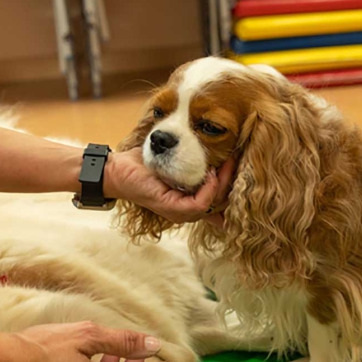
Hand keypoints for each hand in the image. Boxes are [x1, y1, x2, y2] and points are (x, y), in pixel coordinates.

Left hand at [106, 150, 235, 223]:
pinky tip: (209, 174)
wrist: (119, 169)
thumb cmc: (146, 164)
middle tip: (236, 159)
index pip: (221, 203)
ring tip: (225, 164)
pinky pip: (199, 205)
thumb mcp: (174, 161)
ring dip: (222, 184)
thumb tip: (214, 149)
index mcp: (189, 201)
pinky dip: (208, 190)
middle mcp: (187, 210)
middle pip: (221, 202)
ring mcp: (180, 212)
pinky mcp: (172, 209)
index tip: (241, 165)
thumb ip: (191, 160)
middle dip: (232, 181)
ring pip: (213, 205)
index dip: (234, 188)